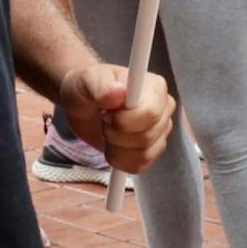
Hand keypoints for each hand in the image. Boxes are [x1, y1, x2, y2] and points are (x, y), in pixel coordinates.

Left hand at [55, 56, 177, 173]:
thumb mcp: (85, 81)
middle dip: (117, 135)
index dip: (124, 122)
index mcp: (154, 87)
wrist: (83, 104)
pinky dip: (119, 160)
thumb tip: (118, 91)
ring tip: (106, 132)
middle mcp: (163, 108)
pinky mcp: (152, 149)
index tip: (106, 114)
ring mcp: (160, 131)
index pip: (150, 114)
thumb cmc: (86, 87)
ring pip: (145, 154)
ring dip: (116, 149)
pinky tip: (111, 146)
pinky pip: (140, 166)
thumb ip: (100, 85)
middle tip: (104, 121)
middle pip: (147, 137)